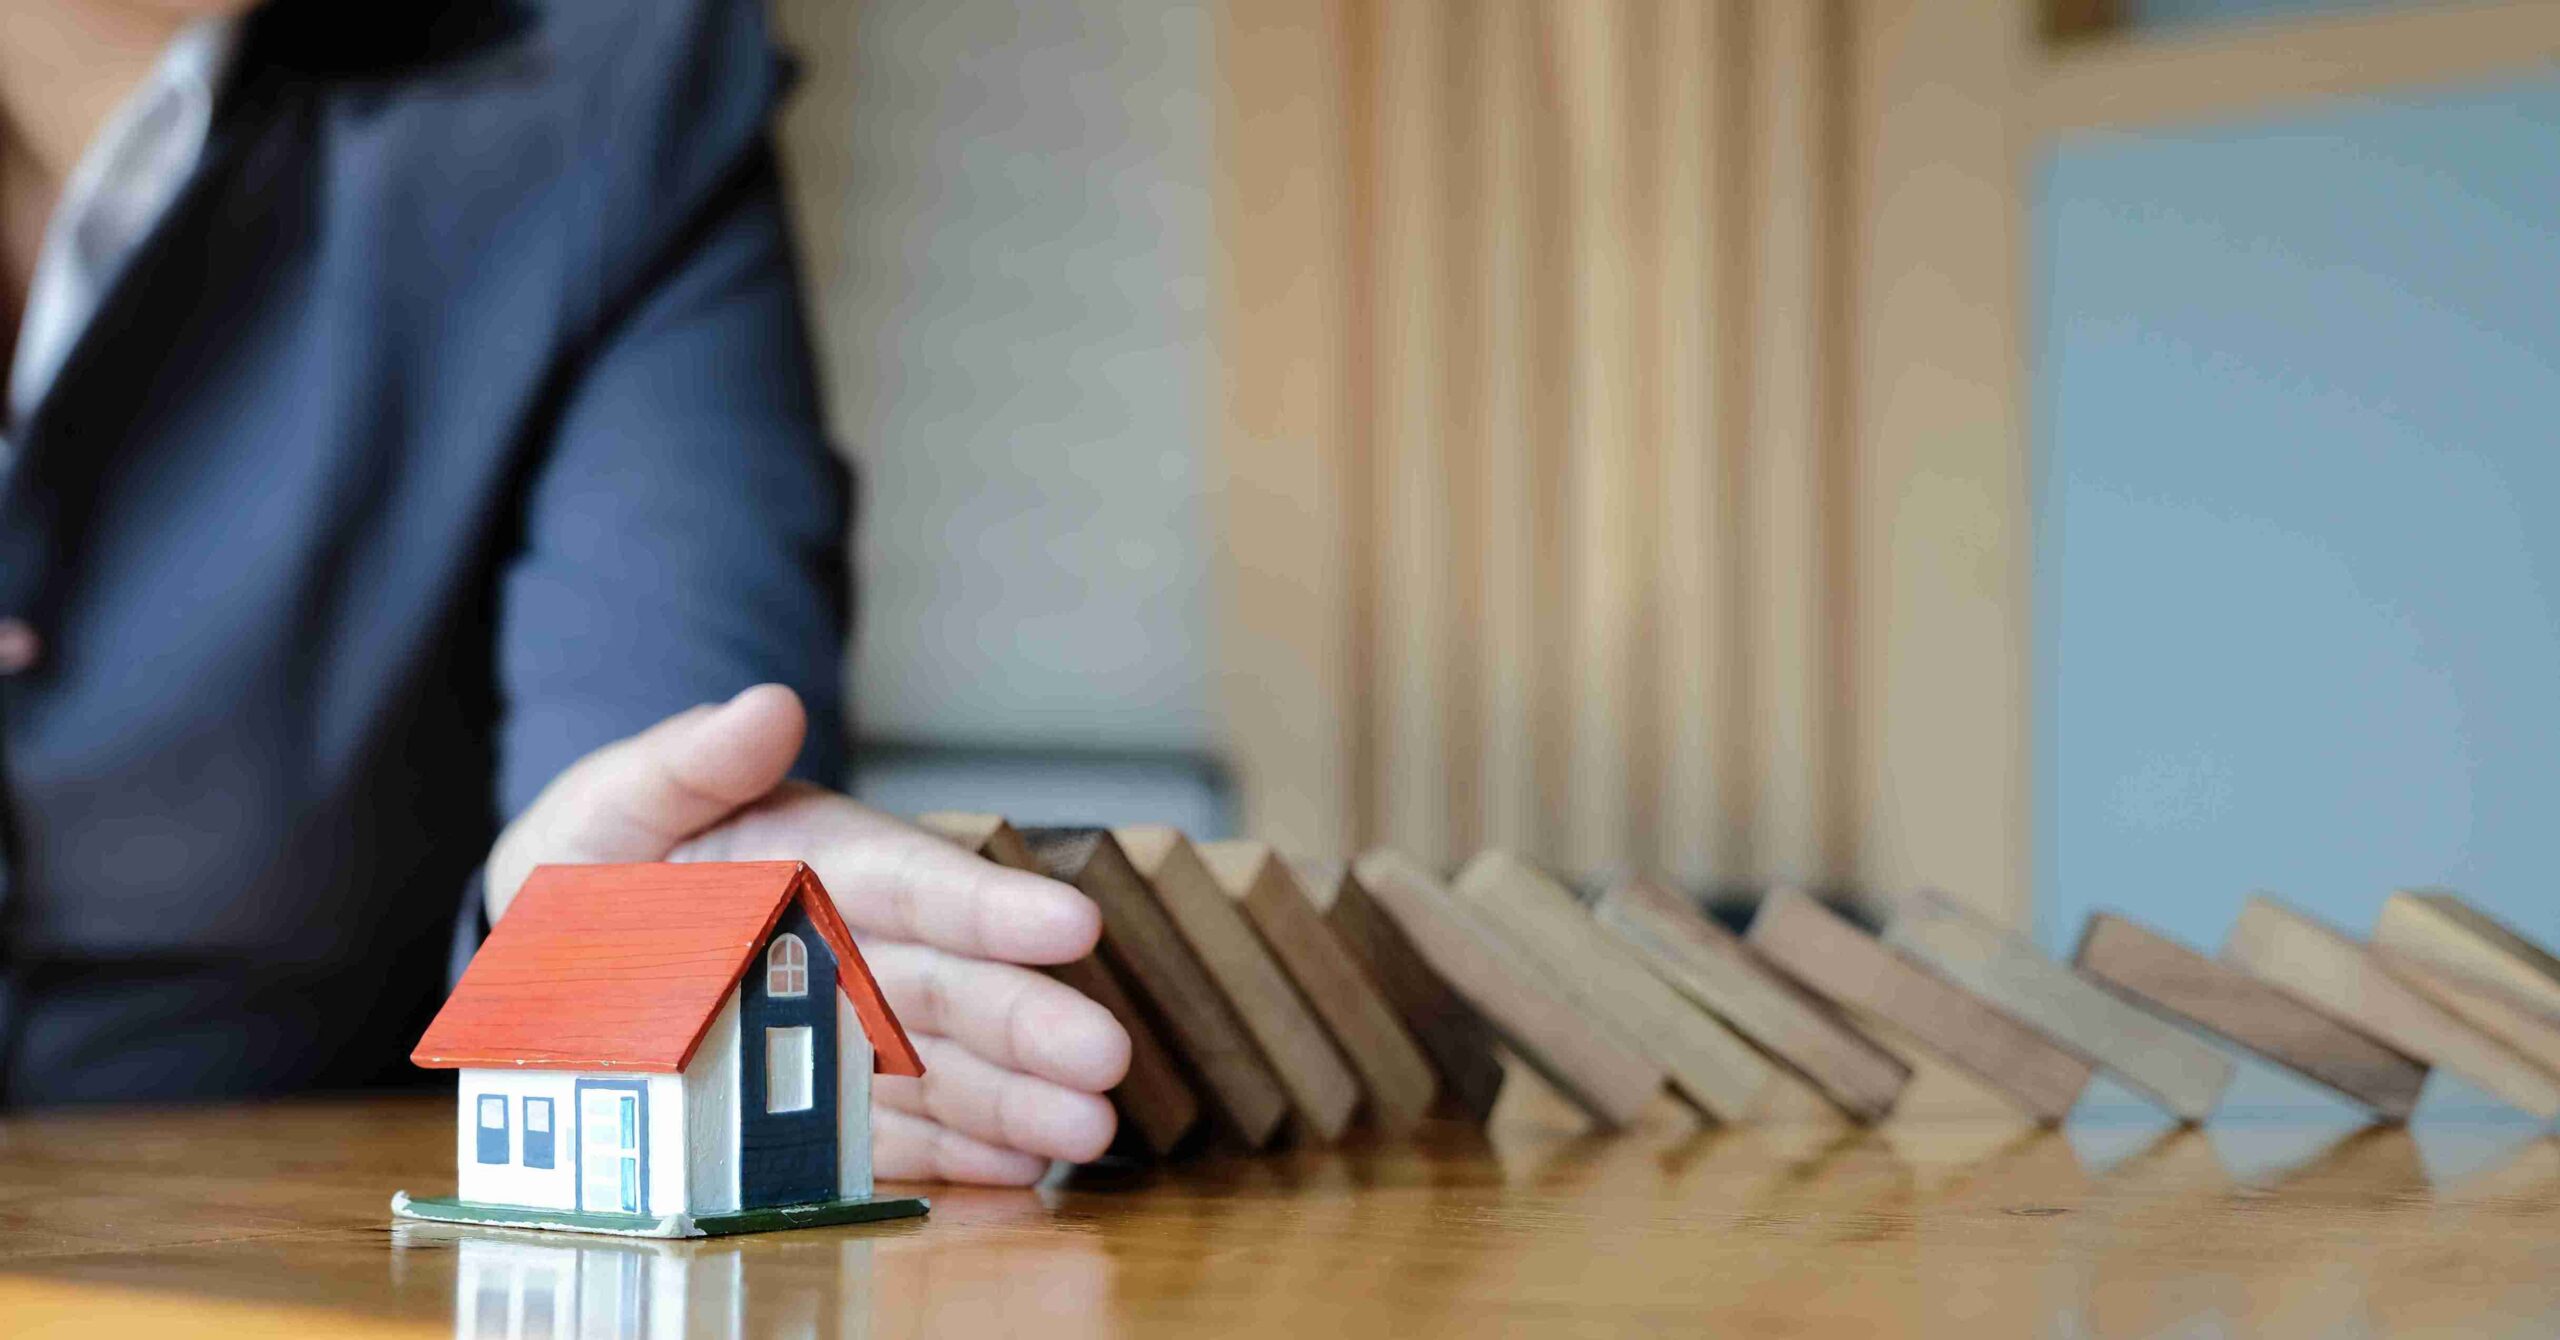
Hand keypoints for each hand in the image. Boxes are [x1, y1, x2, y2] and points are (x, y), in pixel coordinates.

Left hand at [485, 685, 1129, 1183]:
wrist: (544, 968)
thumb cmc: (587, 873)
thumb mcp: (611, 806)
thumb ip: (686, 763)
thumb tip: (770, 705)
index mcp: (816, 861)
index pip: (915, 883)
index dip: (992, 908)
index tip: (1072, 926)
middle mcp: (850, 947)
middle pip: (950, 985)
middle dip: (1031, 1022)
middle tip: (1107, 1053)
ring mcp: (842, 1033)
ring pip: (945, 1065)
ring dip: (1019, 1099)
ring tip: (1089, 1129)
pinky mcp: (821, 1109)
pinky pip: (897, 1135)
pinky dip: (962, 1155)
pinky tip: (1025, 1169)